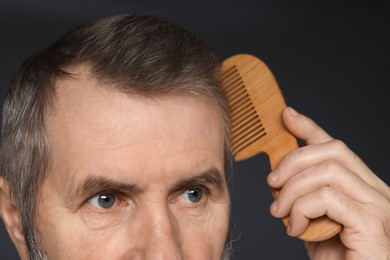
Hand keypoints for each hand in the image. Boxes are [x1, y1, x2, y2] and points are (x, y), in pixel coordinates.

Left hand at [267, 107, 389, 258]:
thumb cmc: (332, 256)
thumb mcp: (312, 217)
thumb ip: (304, 193)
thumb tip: (280, 172)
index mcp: (362, 186)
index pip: (335, 146)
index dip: (309, 127)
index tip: (286, 116)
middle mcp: (376, 190)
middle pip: (332, 151)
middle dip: (292, 161)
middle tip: (272, 183)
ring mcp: (378, 205)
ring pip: (327, 171)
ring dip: (292, 190)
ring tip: (280, 213)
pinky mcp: (371, 222)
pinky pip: (326, 198)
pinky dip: (301, 210)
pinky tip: (295, 229)